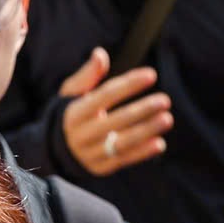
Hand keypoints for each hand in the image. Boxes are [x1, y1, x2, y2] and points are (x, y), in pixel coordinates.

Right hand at [57, 47, 171, 174]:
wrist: (56, 150)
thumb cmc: (72, 113)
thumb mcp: (72, 93)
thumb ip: (88, 75)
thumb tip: (100, 54)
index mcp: (74, 112)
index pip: (104, 96)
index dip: (128, 85)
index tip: (151, 74)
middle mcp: (80, 134)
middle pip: (115, 121)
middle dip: (142, 110)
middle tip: (164, 100)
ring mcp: (89, 153)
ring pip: (121, 142)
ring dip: (146, 131)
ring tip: (167, 118)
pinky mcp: (99, 168)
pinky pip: (123, 160)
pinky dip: (142, 153)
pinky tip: (160, 143)